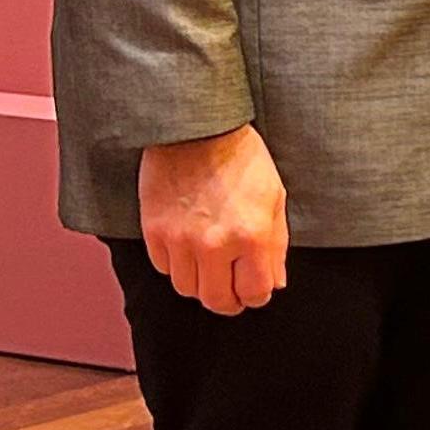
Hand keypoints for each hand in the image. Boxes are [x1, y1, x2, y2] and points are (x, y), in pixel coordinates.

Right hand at [138, 125, 288, 315]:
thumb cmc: (241, 159)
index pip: (255, 292)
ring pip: (187, 289)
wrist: (196, 129)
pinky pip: (163, 267)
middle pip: (216, 300)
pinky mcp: (154, 231)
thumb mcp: (274, 198)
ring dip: (201, 283)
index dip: (257, 295)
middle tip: (232, 290)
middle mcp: (214, 244)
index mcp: (252, 236)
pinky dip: (177, 265)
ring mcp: (180, 240)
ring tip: (211, 266)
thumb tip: (274, 283)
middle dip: (229, 301)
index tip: (255, 289)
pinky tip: (188, 248)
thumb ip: (276, 246)